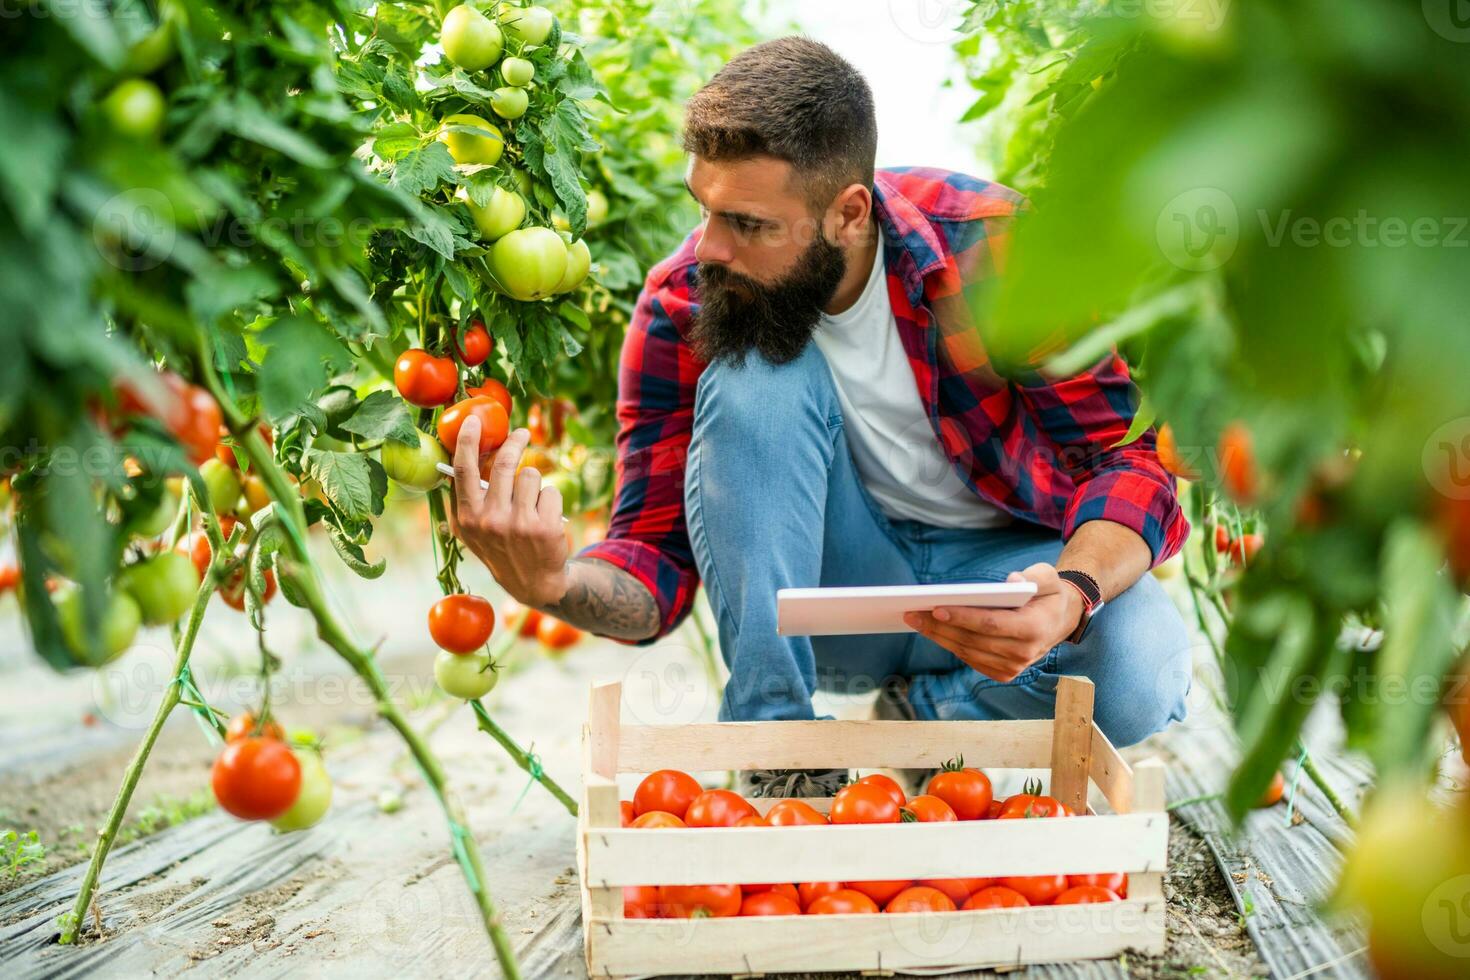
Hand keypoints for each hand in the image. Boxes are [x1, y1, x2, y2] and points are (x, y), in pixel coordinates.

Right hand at [447, 416, 569, 606]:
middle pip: (503, 463)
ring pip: (530, 475)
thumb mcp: (473, 531)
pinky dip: (550, 498)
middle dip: (515, 442)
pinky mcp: (545, 527)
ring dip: (534, 482)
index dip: (468, 441)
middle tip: (522, 433)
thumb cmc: (500, 548)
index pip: (463, 470)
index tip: (474, 420)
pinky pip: (550, 490)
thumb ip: (465, 499)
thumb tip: (461, 456)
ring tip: (532, 502)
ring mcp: (519, 524)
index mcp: (468, 518)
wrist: (534, 582)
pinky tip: (545, 517)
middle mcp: (491, 520)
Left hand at [902, 563, 1084, 682]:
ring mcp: (1013, 667)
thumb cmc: (1048, 594)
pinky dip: (950, 645)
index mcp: (1034, 629)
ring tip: (916, 620)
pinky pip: (970, 659)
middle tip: (913, 613)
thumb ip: (1035, 577)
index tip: (936, 608)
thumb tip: (1011, 581)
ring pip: (967, 652)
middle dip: (940, 626)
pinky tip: (933, 631)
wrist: (1061, 621)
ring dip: (939, 637)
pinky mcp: (1004, 673)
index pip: (990, 624)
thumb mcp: (1049, 577)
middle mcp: (1024, 653)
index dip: (962, 617)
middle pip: (972, 640)